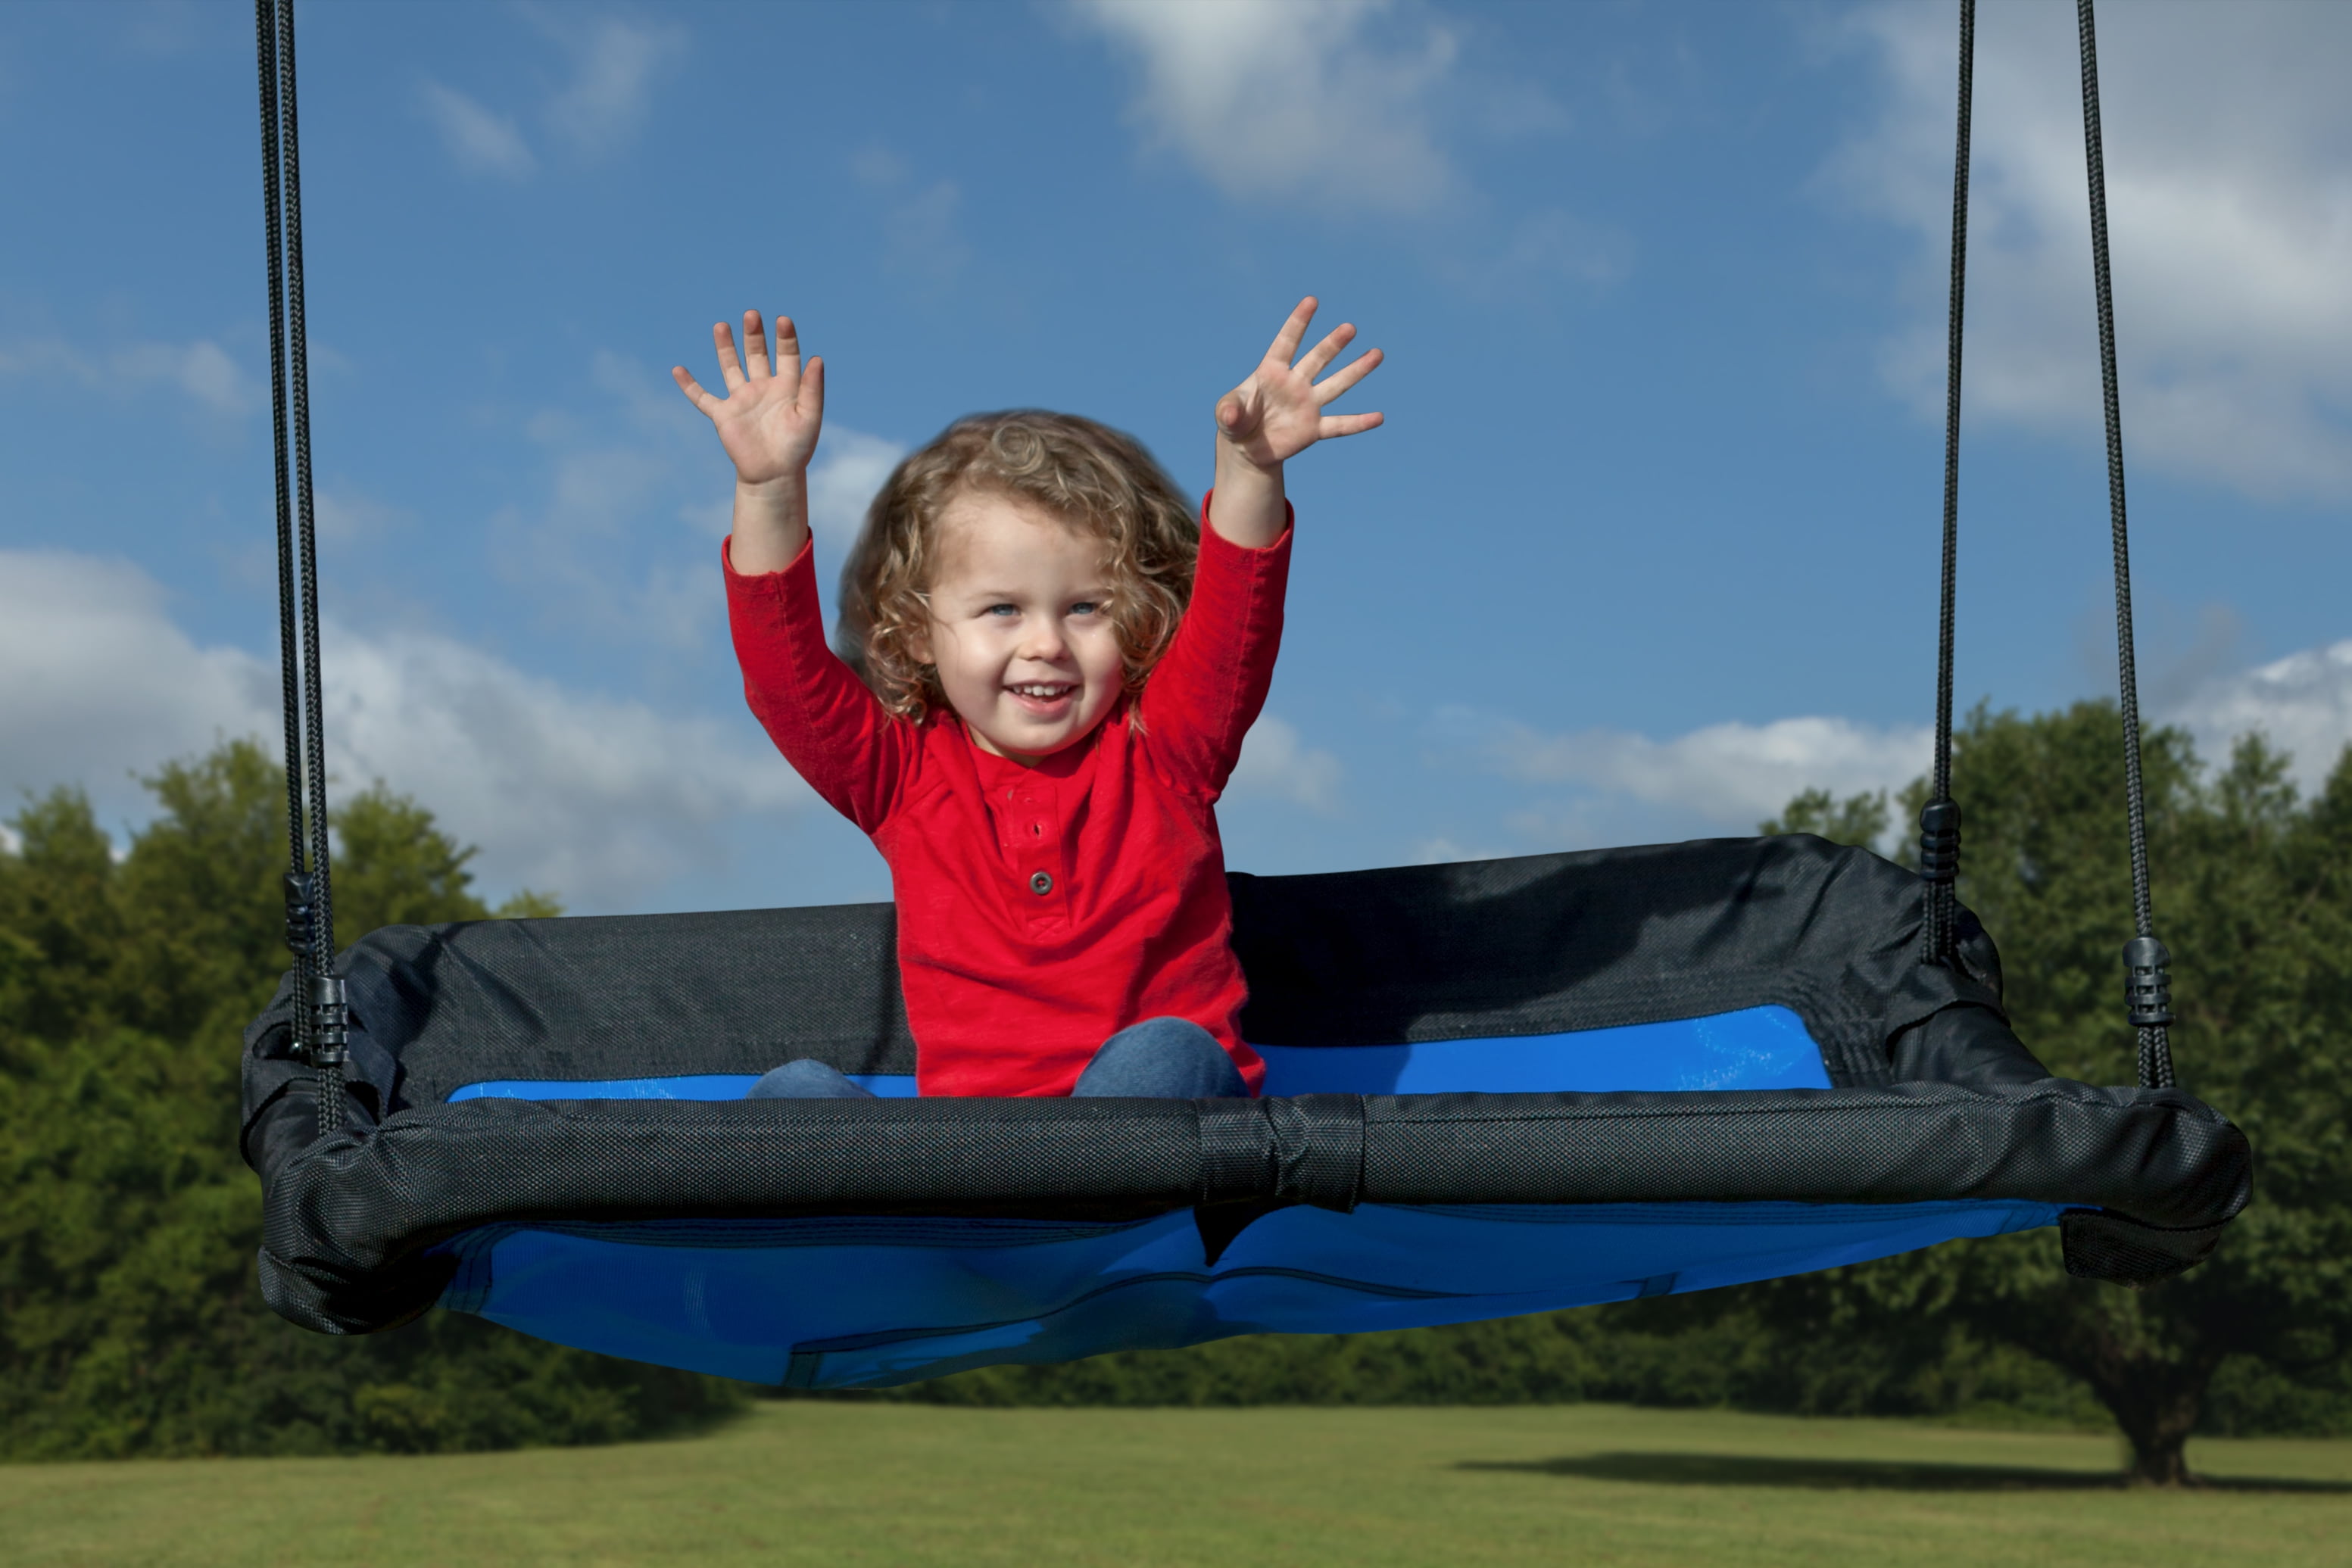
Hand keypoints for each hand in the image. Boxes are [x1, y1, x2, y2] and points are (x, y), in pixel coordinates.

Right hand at [673, 311, 825, 487]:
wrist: (774, 475)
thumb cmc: (797, 448)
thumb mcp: (809, 416)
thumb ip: (812, 388)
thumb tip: (817, 358)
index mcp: (786, 387)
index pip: (787, 356)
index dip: (785, 338)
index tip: (783, 320)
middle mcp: (763, 389)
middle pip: (757, 354)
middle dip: (754, 335)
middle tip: (751, 315)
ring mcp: (741, 400)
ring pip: (731, 367)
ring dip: (726, 348)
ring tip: (721, 325)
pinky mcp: (723, 415)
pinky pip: (702, 398)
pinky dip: (689, 386)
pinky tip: (677, 370)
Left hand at [1213, 297, 1383, 473]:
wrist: (1247, 448)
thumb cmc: (1236, 422)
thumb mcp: (1225, 416)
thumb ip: (1228, 411)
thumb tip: (1229, 415)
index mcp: (1271, 372)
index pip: (1286, 343)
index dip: (1298, 323)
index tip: (1311, 300)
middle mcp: (1295, 383)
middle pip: (1317, 359)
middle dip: (1332, 344)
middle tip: (1349, 328)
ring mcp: (1307, 405)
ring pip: (1336, 385)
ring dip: (1356, 370)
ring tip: (1377, 354)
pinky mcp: (1314, 429)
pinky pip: (1340, 425)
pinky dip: (1358, 423)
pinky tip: (1379, 418)